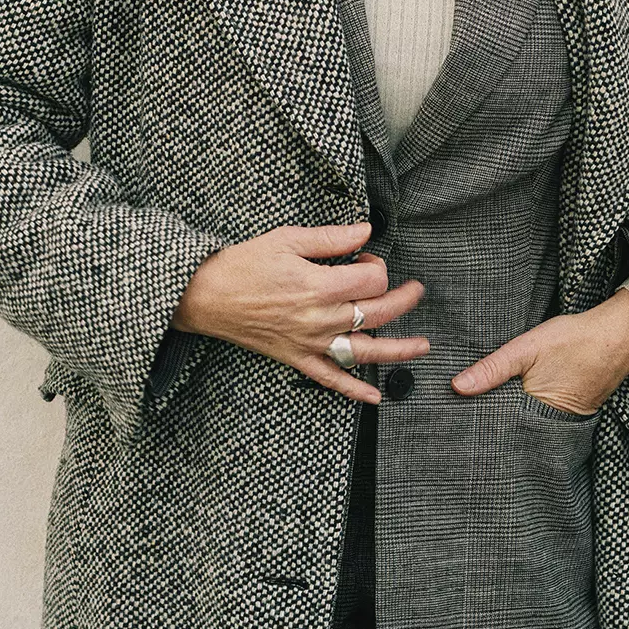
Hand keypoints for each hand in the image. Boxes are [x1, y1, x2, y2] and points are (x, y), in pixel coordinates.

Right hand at [170, 221, 428, 403]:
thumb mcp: (288, 238)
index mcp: (318, 285)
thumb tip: (367, 230)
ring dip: (398, 351)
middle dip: (403, 300)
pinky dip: (354, 392)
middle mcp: (319, 318)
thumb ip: (332, 238)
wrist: (206, 296)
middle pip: (377, 314)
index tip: (366, 259)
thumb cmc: (245, 264)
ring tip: (423, 346)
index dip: (378, 266)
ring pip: (364, 352)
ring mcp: (310, 343)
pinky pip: (331, 380)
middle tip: (415, 290)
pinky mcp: (297, 359)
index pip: (372, 281)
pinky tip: (376, 398)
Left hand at [450, 289, 628, 415]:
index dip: (479, 423)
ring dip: (511, 415)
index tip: (458, 418)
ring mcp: (566, 422)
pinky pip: (544, 417)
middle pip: (513, 431)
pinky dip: (530, 410)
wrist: (618, 336)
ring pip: (528, 424)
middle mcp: (553, 427)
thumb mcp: (526, 348)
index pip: (498, 429)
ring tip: (486, 406)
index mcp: (537, 415)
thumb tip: (457, 387)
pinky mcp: (573, 412)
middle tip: (467, 414)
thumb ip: (492, 369)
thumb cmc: (572, 340)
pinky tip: (517, 399)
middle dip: (493, 423)